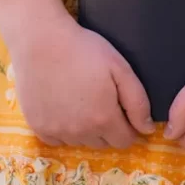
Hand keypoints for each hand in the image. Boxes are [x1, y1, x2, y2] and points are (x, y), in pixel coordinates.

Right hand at [10, 13, 154, 147]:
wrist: (41, 41)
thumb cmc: (84, 50)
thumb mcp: (120, 68)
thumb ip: (138, 102)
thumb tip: (147, 129)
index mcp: (104, 119)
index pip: (125, 141)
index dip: (129, 128)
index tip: (123, 111)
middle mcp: (81, 132)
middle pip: (103, 143)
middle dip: (108, 128)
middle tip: (101, 101)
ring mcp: (57, 131)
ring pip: (81, 142)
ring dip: (85, 130)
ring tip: (81, 101)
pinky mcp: (38, 127)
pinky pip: (57, 140)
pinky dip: (63, 130)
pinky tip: (62, 108)